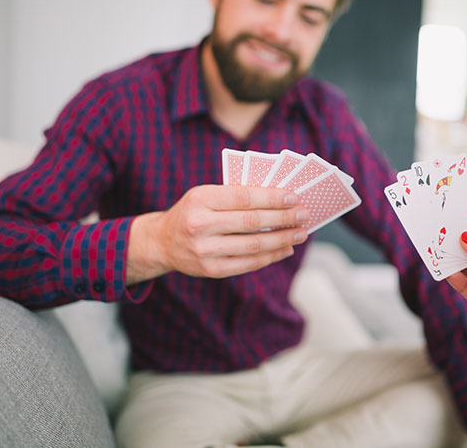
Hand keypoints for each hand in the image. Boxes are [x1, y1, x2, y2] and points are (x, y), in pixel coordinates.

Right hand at [127, 185, 308, 281]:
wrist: (162, 241)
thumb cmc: (193, 212)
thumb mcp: (205, 195)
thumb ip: (236, 196)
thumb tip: (279, 200)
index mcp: (200, 199)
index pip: (243, 197)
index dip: (272, 198)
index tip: (294, 197)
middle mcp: (200, 225)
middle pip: (252, 222)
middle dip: (283, 218)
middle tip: (304, 215)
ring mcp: (204, 250)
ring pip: (253, 245)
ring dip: (282, 239)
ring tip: (300, 233)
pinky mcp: (210, 270)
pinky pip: (247, 264)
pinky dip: (270, 256)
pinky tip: (285, 249)